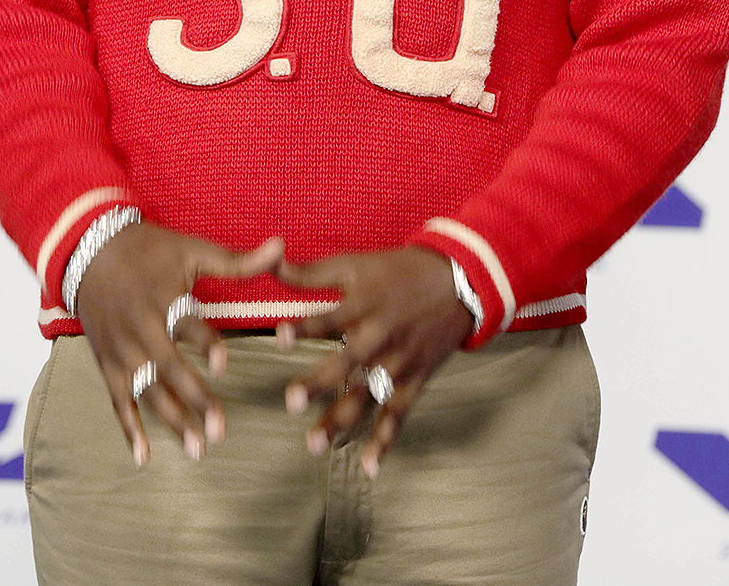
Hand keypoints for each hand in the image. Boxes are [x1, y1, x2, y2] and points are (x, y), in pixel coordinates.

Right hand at [75, 220, 282, 464]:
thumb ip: (237, 261)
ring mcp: (123, 350)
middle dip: (195, 399)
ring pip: (148, 392)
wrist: (88, 252)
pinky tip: (143, 458)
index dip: (205, 342)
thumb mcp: (191, 250)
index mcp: (165, 299)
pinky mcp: (108, 363)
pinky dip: (129, 429)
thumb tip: (280, 247)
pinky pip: (118, 401)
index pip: (187, 324)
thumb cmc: (148, 250)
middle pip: (169, 368)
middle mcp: (142, 329)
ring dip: (173, 421)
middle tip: (220, 429)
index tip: (222, 364)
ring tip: (198, 450)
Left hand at [276, 246, 472, 477]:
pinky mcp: (415, 380)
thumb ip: (310, 272)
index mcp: (365, 304)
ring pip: (368, 396)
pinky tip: (368, 467)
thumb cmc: (399, 271)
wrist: (460, 281)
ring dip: (341, 420)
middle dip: (319, 382)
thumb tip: (269, 260)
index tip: (279, 336)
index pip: (330, 317)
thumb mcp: (357, 264)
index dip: (305, 326)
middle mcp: (381, 335)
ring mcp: (399, 362)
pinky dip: (385, 442)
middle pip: (347, 362)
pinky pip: (398, 415)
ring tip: (314, 444)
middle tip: (291, 400)